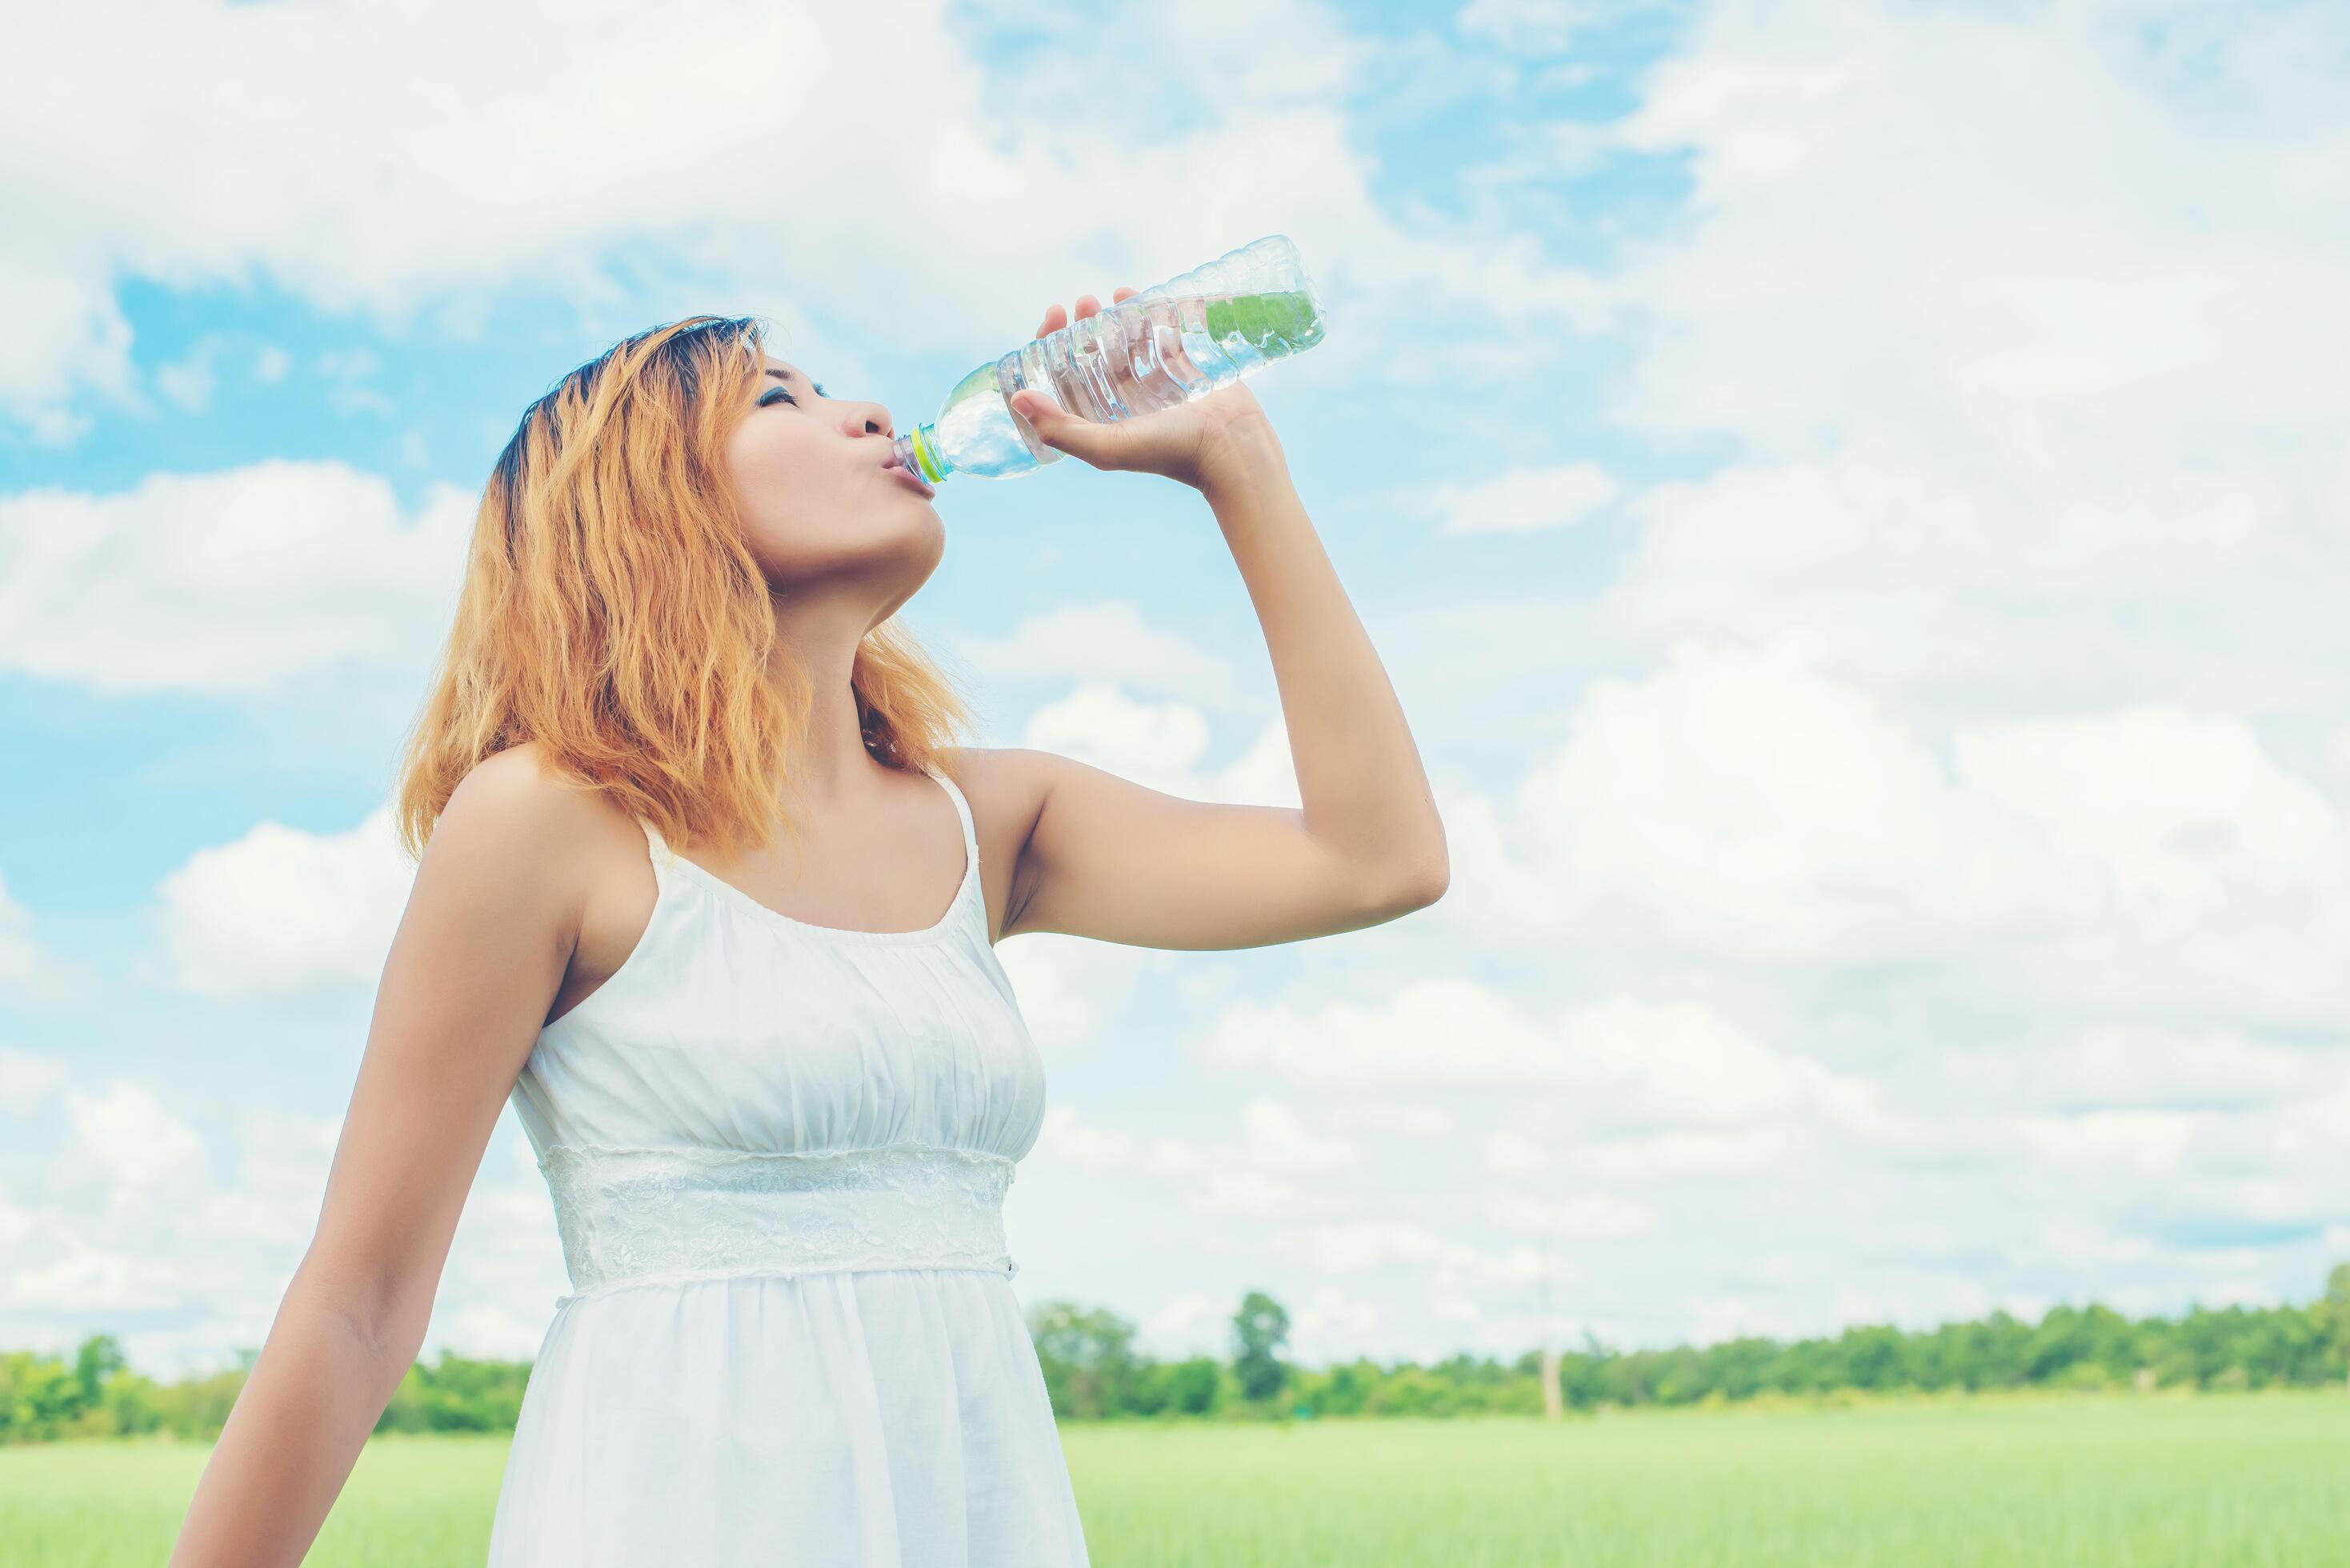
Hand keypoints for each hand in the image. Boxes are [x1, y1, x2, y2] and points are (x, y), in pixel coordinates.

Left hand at [1009, 287, 1282, 492]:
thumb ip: (1061, 429)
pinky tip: (1132, 293)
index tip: (1053, 319)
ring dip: (1111, 315)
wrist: (1232, 447)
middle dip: (1081, 324)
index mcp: (1100, 418)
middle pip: (1092, 353)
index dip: (1050, 345)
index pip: (1063, 376)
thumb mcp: (1109, 447)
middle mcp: (1122, 399)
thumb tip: (1017, 400)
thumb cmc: (1170, 452)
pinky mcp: (1183, 365)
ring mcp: (1153, 380)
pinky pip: (1160, 330)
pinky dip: (1146, 309)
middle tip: (1082, 303)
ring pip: (1124, 339)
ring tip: (1107, 297)